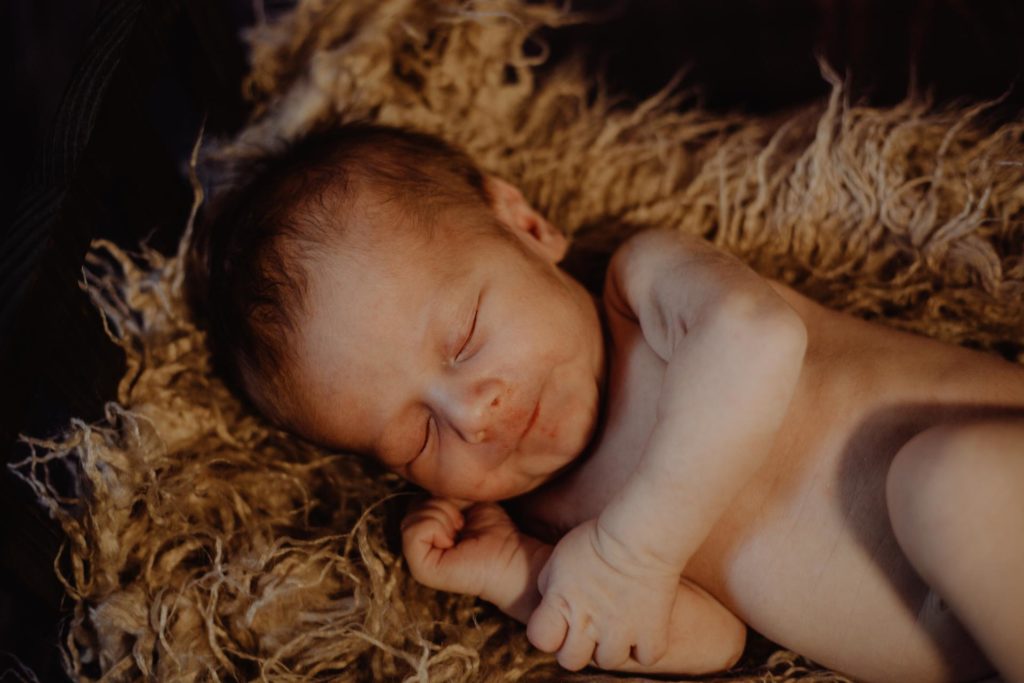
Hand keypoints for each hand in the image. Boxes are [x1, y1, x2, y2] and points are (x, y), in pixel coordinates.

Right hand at [401, 497, 523, 596]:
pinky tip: (454, 541)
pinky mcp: (421, 570)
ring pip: (410, 519)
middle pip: (411, 508)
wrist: (512, 556)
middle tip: (462, 523)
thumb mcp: (465, 501)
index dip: (440, 498)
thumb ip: (443, 493)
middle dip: (441, 506)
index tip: (462, 514)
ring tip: (460, 532)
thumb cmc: (494, 531)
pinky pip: (413, 532)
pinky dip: (436, 527)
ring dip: (442, 516)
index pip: (414, 502)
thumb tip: (426, 481)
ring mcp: (417, 561)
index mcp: (427, 533)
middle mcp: (418, 549)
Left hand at [526, 518, 679, 670]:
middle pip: (571, 661)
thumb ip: (548, 585)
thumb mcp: (560, 556)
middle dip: (577, 647)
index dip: (548, 632)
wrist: (641, 535)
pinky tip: (643, 627)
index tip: (559, 621)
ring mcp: (619, 631)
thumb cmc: (598, 538)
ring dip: (611, 646)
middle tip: (589, 627)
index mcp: (561, 603)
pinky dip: (646, 646)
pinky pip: (646, 657)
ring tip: (617, 624)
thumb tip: (548, 603)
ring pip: (608, 662)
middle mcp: (587, 624)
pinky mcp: (651, 632)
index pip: (540, 639)